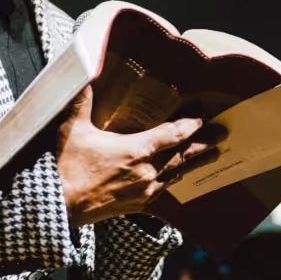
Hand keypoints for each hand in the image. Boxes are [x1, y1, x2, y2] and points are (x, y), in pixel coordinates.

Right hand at [55, 84, 221, 226]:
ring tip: (213, 157)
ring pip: (176, 175)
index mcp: (135, 151)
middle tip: (223, 136)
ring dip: (194, 165)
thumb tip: (86, 73)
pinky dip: (175, 185)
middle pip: (183, 156)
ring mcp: (143, 192)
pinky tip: (180, 184)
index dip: (191, 126)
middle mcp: (146, 172)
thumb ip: (82, 100)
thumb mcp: (73, 128)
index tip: (205, 118)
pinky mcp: (136, 206)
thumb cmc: (65, 166)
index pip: (172, 135)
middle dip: (204, 145)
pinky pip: (163, 194)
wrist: (57, 205)